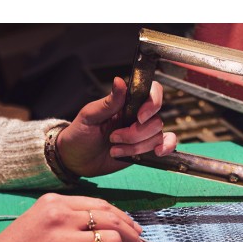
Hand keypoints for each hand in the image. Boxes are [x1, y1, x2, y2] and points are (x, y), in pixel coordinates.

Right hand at [0, 193, 146, 241]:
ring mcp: (61, 241)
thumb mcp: (39, 219)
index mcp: (56, 202)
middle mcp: (60, 217)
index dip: (124, 218)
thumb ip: (69, 217)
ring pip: (112, 241)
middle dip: (132, 235)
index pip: (102, 205)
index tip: (134, 229)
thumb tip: (107, 226)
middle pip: (112, 220)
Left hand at [56, 77, 176, 177]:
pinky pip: (165, 145)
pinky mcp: (144, 150)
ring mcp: (142, 134)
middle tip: (113, 138)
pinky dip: (166, 147)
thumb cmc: (80, 135)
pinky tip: (156, 152)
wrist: (76, 160)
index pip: (152, 93)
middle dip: (135, 134)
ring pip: (156, 136)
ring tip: (115, 150)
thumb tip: (119, 81)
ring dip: (136, 147)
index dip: (151, 104)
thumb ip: (108, 102)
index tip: (138, 118)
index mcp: (126, 104)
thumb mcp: (89, 116)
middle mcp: (137, 117)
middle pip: (155, 120)